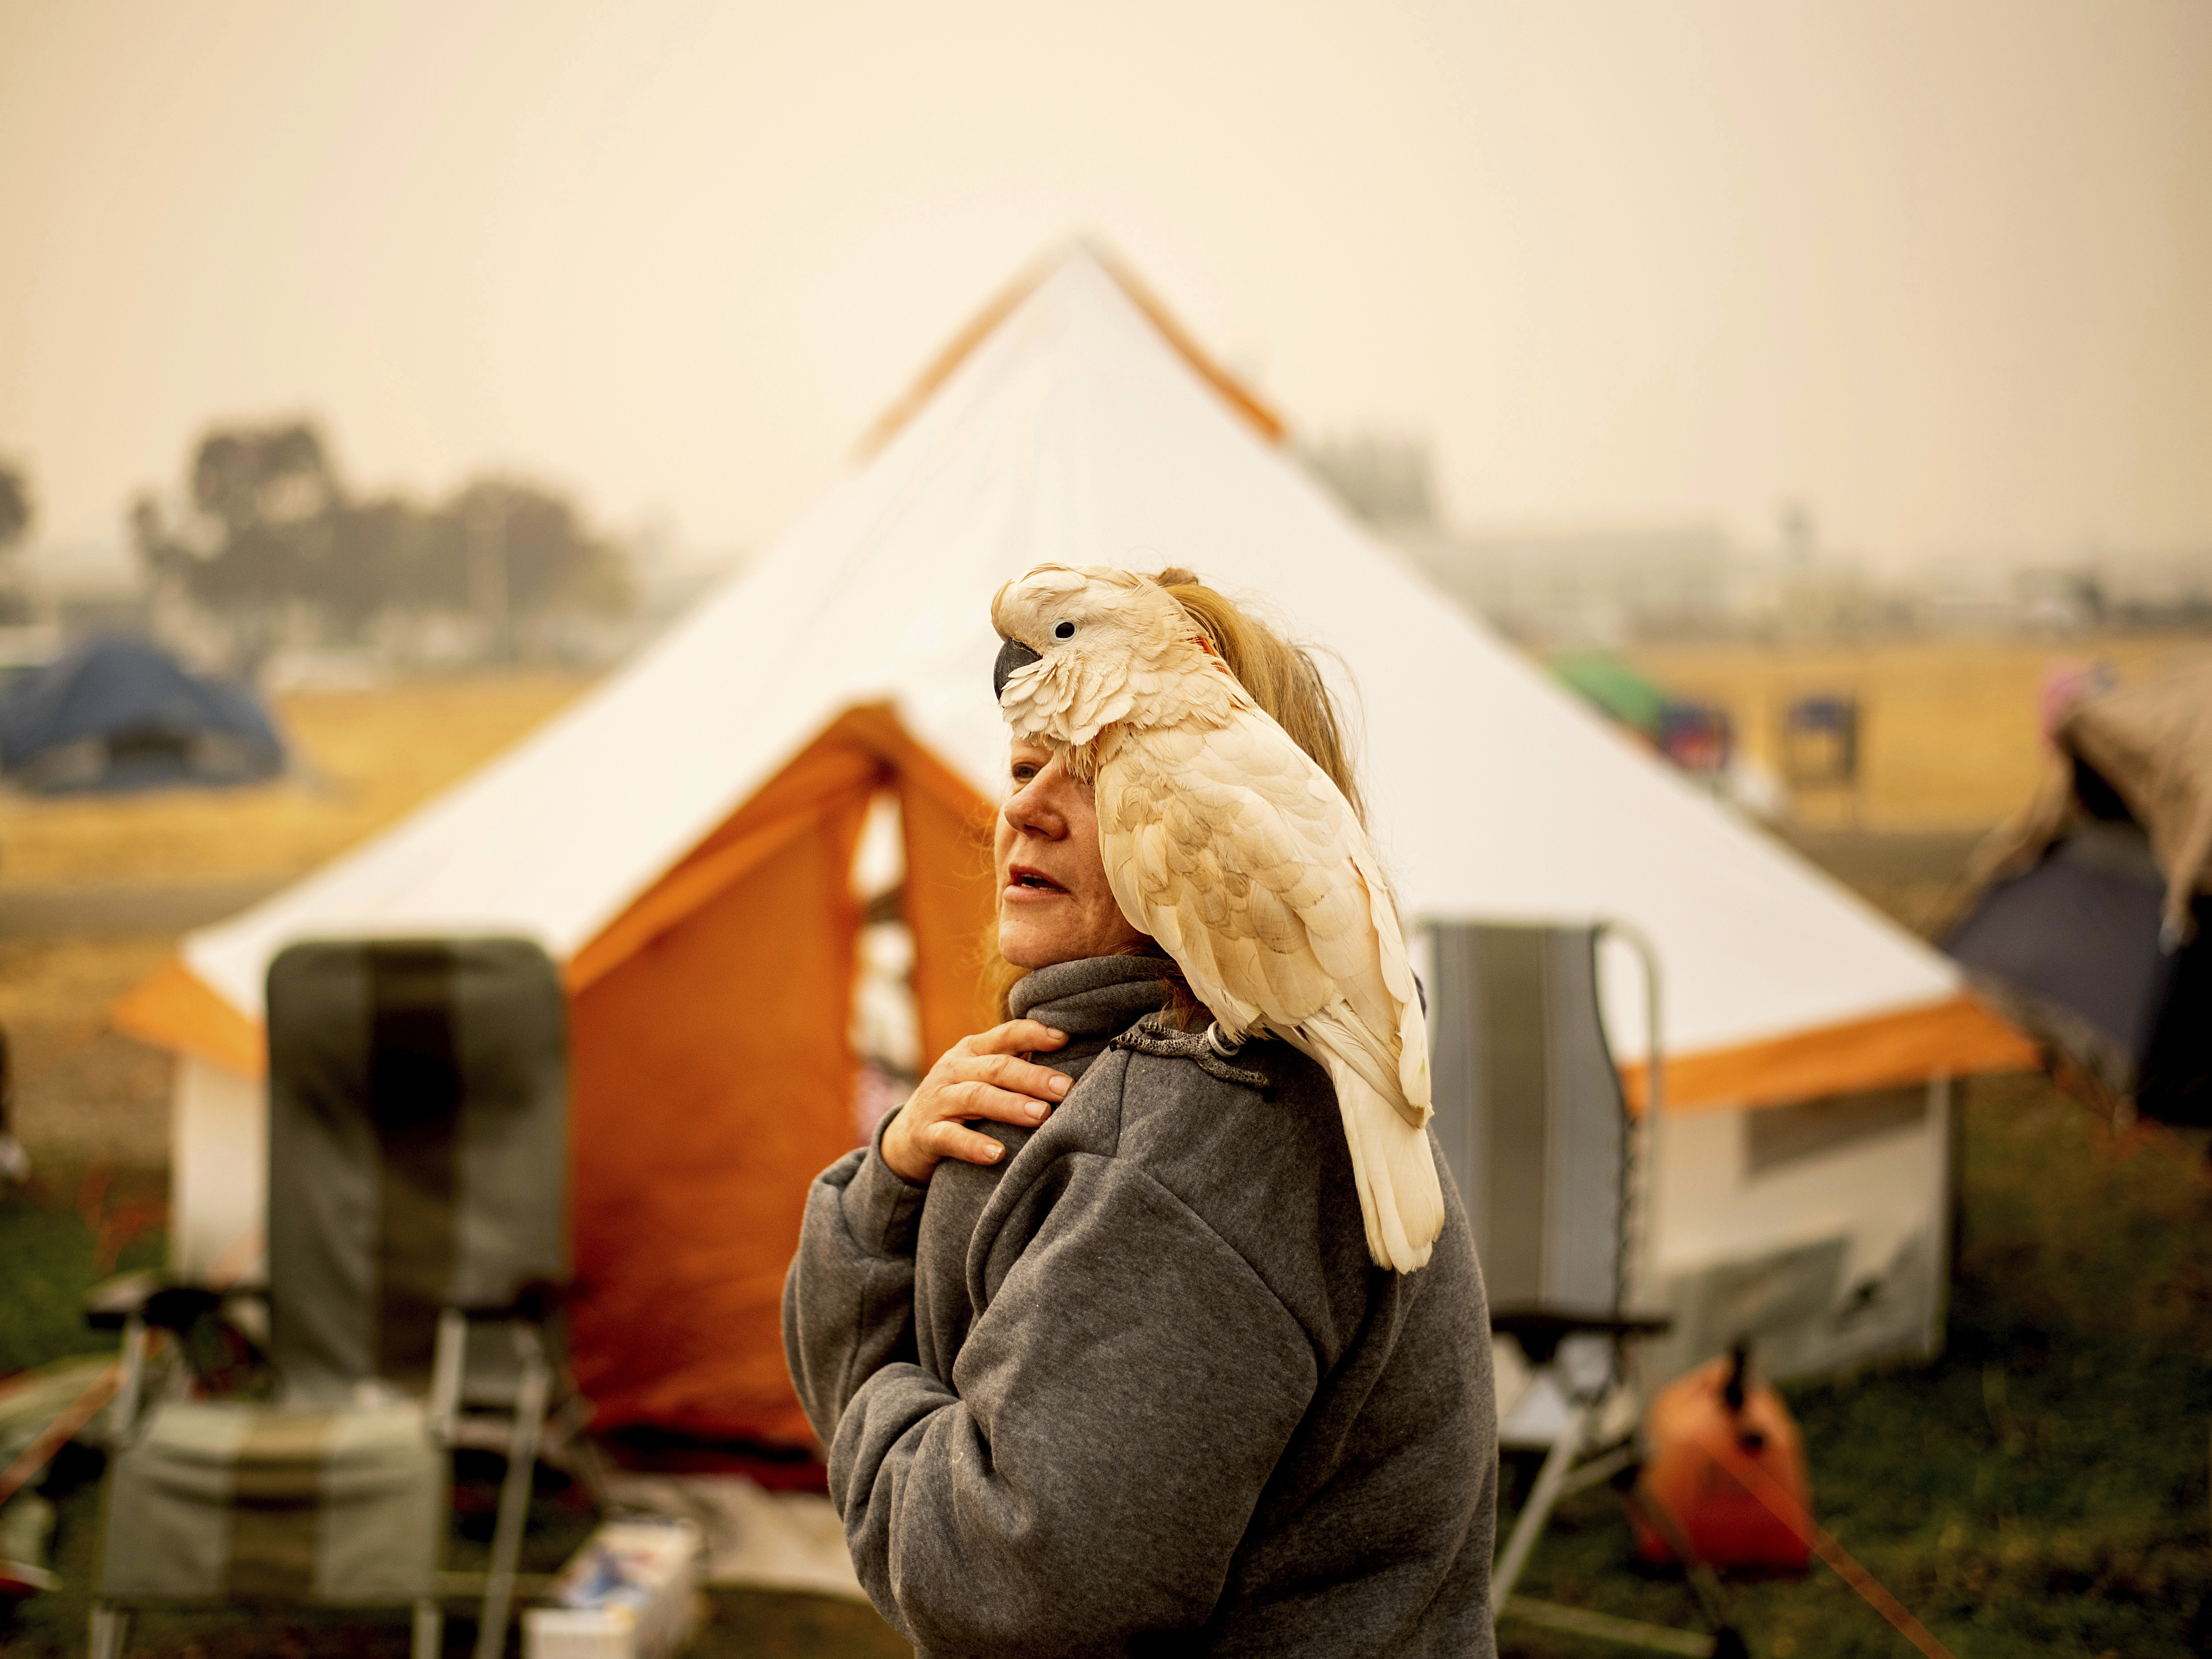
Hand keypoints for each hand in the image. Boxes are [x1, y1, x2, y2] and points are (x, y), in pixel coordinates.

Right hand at [880, 1020, 1072, 1183]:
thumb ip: (1014, 1065)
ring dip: (1010, 1105)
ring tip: (1041, 1115)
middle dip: (1033, 1076)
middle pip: (997, 1067)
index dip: (1034, 1033)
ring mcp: (937, 1101)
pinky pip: (951, 1138)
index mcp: (972, 1051)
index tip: (1065, 1038)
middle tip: (1065, 1089)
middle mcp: (953, 1070)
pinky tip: (998, 1154)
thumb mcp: (980, 1077)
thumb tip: (1071, 1059)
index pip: (1006, 1035)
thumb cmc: (959, 1103)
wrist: (904, 1139)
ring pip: (976, 1097)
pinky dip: (974, 1145)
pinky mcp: (926, 1134)